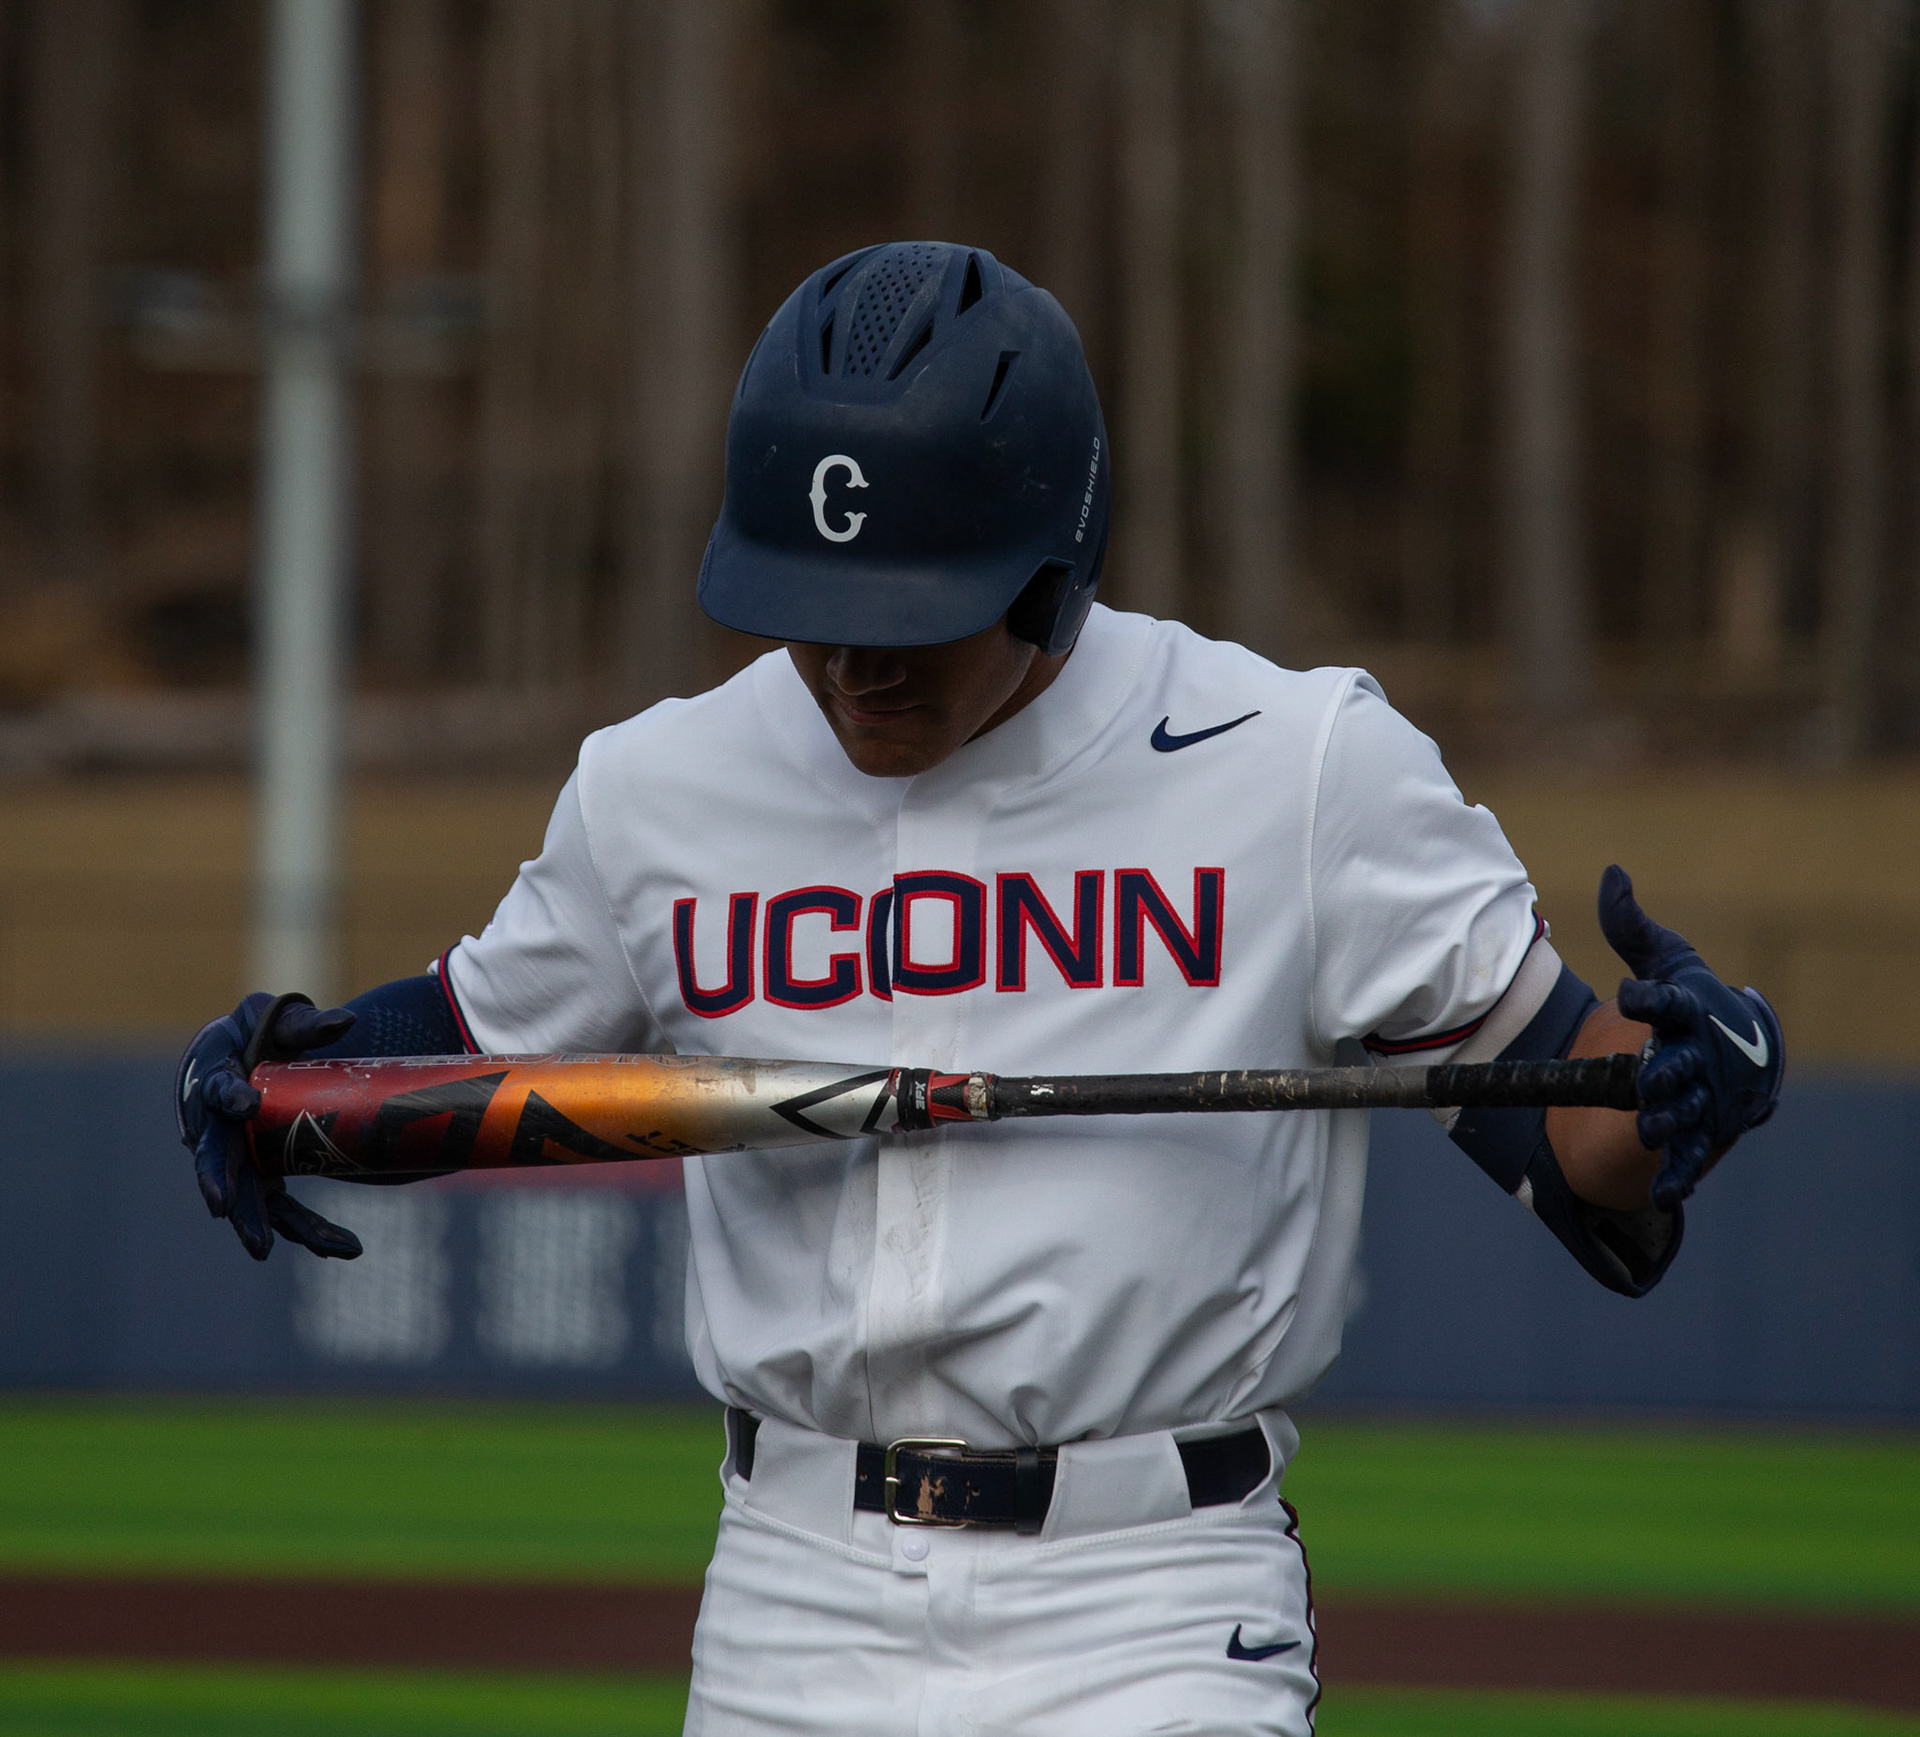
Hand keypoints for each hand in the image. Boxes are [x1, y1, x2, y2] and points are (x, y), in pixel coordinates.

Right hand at [175, 992, 363, 1260]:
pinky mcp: (263, 1176)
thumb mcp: (279, 1019)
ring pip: (249, 1196)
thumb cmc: (262, 1032)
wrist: (254, 1053)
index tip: (247, 1103)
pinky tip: (342, 1249)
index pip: (217, 1090)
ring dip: (261, 1224)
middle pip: (216, 1159)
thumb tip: (348, 1021)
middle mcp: (217, 1126)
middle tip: (223, 1208)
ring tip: (265, 1249)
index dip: (230, 1096)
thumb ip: (307, 1024)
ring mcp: (239, 1157)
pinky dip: (309, 1229)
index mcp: (214, 1078)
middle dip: (220, 1184)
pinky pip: (282, 1208)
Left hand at [1598, 865, 1783, 1208]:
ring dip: (1669, 1122)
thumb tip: (1612, 873)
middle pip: (1679, 1066)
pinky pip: (1690, 1155)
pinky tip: (1661, 1193)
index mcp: (1686, 1010)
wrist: (1736, 1044)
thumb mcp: (1665, 960)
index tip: (1628, 993)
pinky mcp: (1702, 1130)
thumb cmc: (1693, 999)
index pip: (1667, 1000)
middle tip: (1645, 1079)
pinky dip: (1678, 1175)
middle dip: (1665, 1074)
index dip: (1648, 996)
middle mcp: (1699, 1055)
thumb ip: (1631, 926)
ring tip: (1649, 1130)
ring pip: (1685, 1112)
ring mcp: (1703, 1095)